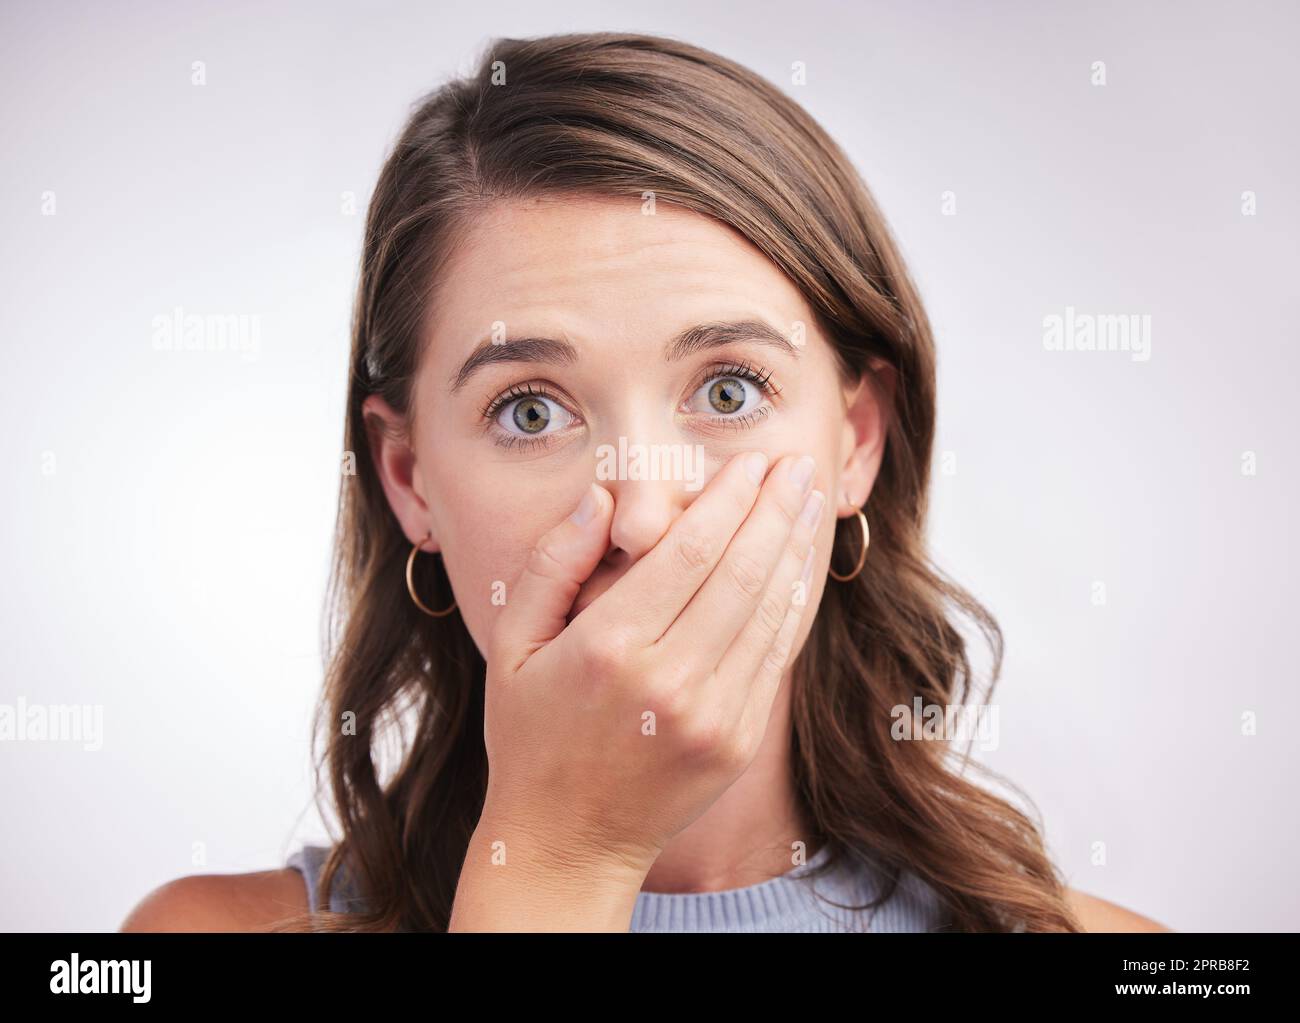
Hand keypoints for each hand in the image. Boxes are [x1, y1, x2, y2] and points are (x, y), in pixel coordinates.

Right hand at [479, 450, 823, 874]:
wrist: (567, 840)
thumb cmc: (531, 735)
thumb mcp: (512, 645)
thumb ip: (552, 563)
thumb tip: (601, 497)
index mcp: (608, 650)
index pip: (686, 553)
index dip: (727, 500)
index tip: (750, 463)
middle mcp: (669, 682)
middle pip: (741, 573)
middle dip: (775, 510)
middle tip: (796, 466)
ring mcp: (713, 717)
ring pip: (769, 612)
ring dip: (795, 550)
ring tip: (808, 504)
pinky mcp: (738, 741)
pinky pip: (776, 657)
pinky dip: (793, 606)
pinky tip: (798, 569)